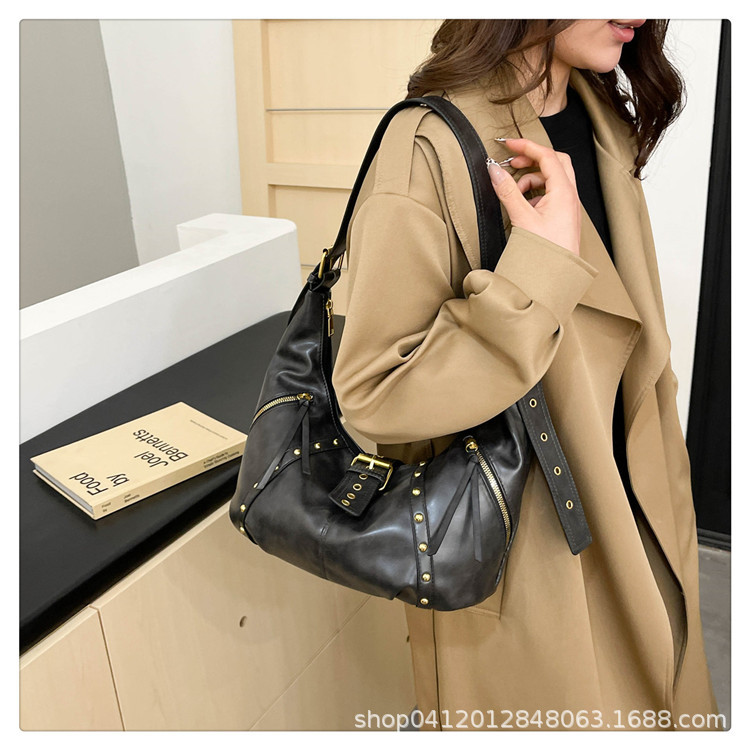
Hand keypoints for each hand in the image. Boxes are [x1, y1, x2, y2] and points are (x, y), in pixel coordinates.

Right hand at [487, 137, 580, 256]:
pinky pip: (551, 195)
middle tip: (513, 163)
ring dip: (532, 179)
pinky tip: (524, 206)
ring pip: (552, 179)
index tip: (508, 144)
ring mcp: (568, 206)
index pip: (547, 156)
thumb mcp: (522, 218)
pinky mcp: (564, 217)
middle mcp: (570, 196)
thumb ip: (507, 192)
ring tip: (515, 191)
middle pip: (555, 162)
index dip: (526, 146)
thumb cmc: (546, 252)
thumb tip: (494, 171)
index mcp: (564, 192)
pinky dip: (536, 193)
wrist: (557, 276)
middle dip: (532, 159)